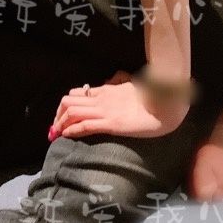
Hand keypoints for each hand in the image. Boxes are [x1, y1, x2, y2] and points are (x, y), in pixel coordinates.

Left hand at [50, 71, 190, 139]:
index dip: (65, 105)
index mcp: (106, 90)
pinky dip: (72, 130)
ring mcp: (105, 111)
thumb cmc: (152, 98)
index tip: (61, 117)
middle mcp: (101, 98)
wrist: (167, 104)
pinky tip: (67, 136)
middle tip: (56, 128)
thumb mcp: (132, 89)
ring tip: (57, 134)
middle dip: (57, 114)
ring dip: (60, 123)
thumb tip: (114, 86)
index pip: (77, 93)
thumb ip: (119, 88)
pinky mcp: (111, 124)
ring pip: (72, 112)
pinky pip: (85, 125)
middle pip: (68, 101)